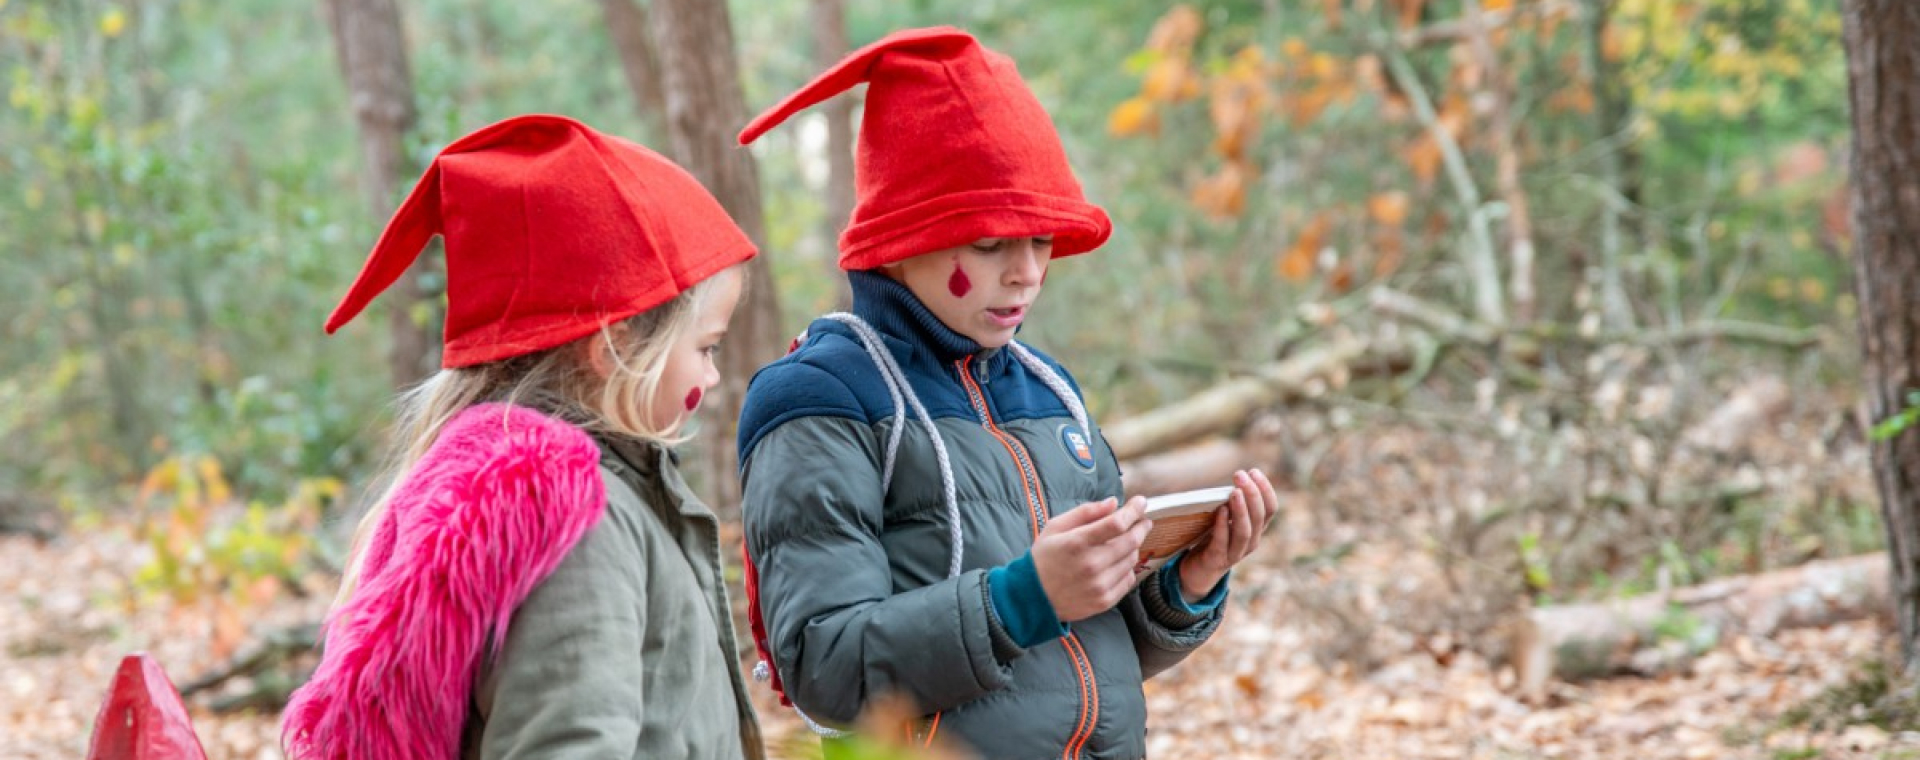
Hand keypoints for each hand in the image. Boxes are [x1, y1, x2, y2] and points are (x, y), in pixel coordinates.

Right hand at [1032, 496, 1152, 621]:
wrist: (1033, 597)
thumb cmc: (1043, 558)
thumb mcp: (1055, 527)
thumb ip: (1085, 512)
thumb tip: (1113, 503)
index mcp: (1077, 543)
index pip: (1116, 523)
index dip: (1133, 510)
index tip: (1141, 502)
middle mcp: (1091, 565)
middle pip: (1131, 541)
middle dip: (1141, 527)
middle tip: (1142, 521)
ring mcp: (1099, 585)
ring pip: (1132, 559)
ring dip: (1133, 547)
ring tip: (1124, 542)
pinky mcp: (1104, 601)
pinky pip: (1129, 579)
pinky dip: (1127, 568)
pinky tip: (1117, 563)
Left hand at [1177, 469, 1278, 602]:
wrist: (1199, 570)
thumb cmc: (1214, 538)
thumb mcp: (1227, 517)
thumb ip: (1232, 502)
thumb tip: (1235, 478)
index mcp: (1257, 529)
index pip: (1270, 509)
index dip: (1265, 489)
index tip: (1254, 471)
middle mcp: (1251, 542)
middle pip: (1259, 518)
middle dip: (1252, 494)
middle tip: (1241, 474)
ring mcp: (1235, 553)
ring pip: (1245, 531)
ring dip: (1241, 510)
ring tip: (1235, 491)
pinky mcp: (1217, 560)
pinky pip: (1223, 543)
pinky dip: (1223, 525)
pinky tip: (1220, 510)